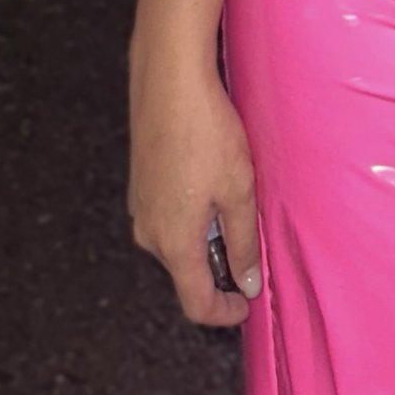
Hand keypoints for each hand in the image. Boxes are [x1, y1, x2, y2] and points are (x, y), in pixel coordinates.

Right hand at [127, 52, 261, 327]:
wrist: (170, 83)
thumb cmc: (206, 133)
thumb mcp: (239, 190)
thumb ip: (243, 243)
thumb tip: (247, 283)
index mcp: (173, 243)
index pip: (196, 302)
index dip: (225, 312)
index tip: (248, 303)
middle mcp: (148, 232)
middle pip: (187, 272)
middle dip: (220, 268)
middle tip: (253, 242)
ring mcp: (140, 208)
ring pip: (179, 242)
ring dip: (209, 236)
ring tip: (238, 200)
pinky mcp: (142, 185)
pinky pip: (170, 216)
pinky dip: (195, 214)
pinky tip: (215, 181)